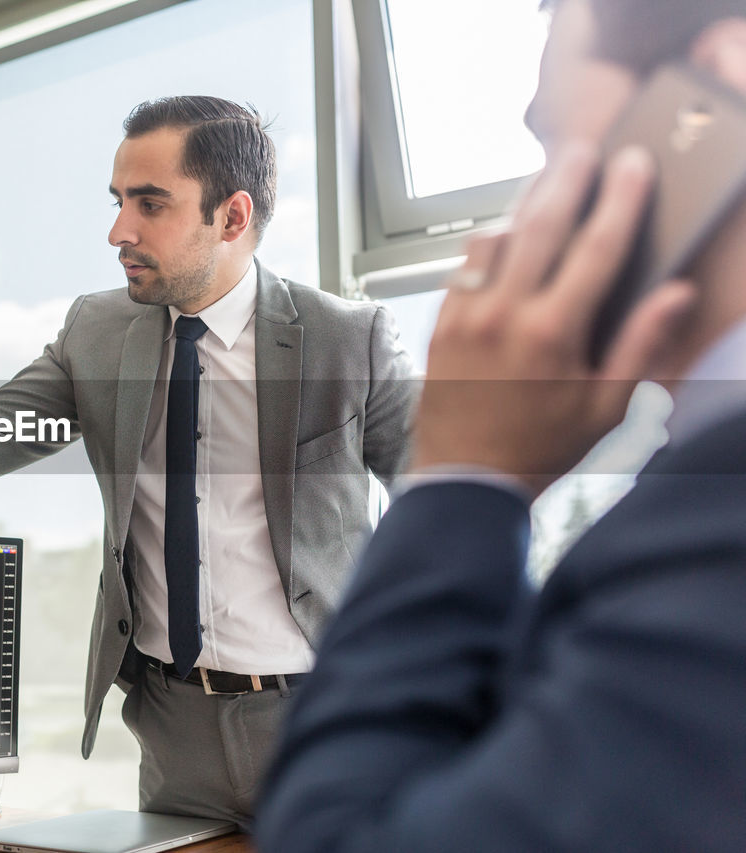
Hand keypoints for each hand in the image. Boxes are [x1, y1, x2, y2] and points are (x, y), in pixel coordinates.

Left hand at [411, 142, 696, 495]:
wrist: (464, 480)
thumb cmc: (541, 449)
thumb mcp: (607, 409)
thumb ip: (643, 348)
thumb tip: (676, 294)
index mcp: (552, 333)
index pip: (596, 248)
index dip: (621, 199)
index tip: (635, 163)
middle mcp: (503, 314)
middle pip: (541, 225)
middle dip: (568, 179)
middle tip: (586, 148)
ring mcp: (465, 315)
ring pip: (496, 237)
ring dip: (524, 201)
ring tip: (548, 176)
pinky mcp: (439, 324)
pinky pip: (464, 264)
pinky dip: (489, 239)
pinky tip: (507, 226)